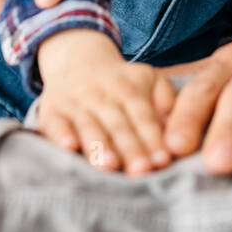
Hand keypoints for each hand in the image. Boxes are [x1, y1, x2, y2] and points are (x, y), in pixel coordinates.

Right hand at [36, 28, 175, 173]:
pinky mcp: (51, 111)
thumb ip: (167, 101)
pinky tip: (68, 147)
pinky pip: (54, 124)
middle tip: (141, 171)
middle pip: (119, 126)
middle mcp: (103, 96)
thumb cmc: (122, 82)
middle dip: (130, 149)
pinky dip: (60, 135)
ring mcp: (76, 104)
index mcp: (131, 90)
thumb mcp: (150, 80)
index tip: (163, 161)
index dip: (153, 138)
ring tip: (109, 166)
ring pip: (89, 127)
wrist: (77, 60)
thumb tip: (179, 130)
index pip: (144, 117)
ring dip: (99, 147)